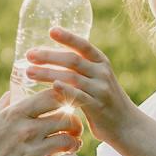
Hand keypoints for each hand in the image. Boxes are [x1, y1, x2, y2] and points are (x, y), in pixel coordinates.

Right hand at [0, 89, 82, 155]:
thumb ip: (3, 105)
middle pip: (67, 118)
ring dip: (75, 143)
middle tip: (73, 129)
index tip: (66, 106)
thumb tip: (13, 91)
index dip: (65, 99)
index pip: (52, 96)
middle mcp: (26, 130)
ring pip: (70, 140)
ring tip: (71, 146)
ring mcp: (33, 152)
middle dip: (74, 123)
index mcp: (14, 114)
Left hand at [22, 29, 140, 142]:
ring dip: (48, 73)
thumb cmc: (105, 102)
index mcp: (101, 63)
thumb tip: (51, 59)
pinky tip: (52, 87)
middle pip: (73, 60)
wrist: (127, 126)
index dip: (68, 37)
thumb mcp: (98, 80)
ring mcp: (101, 90)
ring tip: (29, 72)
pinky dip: (66, 90)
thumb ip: (81, 70)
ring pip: (72, 77)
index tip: (51, 30)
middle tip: (29, 55)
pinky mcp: (98, 107)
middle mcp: (102, 73)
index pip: (84, 45)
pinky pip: (80, 96)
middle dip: (49, 56)